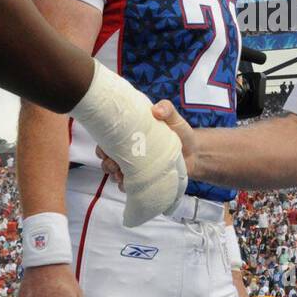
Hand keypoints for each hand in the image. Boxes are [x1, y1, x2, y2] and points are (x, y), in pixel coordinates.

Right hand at [71, 62, 187, 225]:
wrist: (194, 153)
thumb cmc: (180, 132)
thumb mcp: (173, 118)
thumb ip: (166, 109)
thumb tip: (156, 110)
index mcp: (130, 135)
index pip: (107, 140)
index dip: (102, 146)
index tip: (105, 150)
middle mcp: (128, 151)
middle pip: (107, 159)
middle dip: (107, 163)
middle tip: (115, 164)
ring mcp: (134, 167)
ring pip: (114, 173)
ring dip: (115, 175)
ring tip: (122, 175)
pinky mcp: (142, 180)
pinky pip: (127, 186)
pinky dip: (125, 186)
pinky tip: (130, 184)